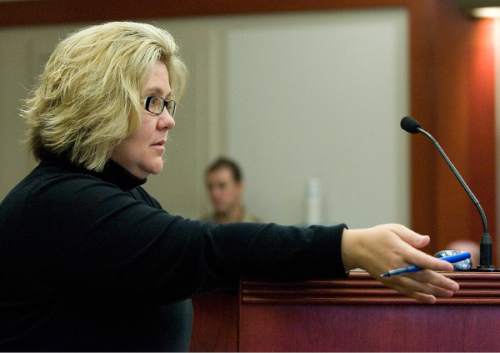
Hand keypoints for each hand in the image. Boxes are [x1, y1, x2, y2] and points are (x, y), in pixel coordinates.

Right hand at [341, 224, 458, 303]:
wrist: (356, 249)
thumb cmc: (377, 236)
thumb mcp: (394, 229)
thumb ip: (412, 236)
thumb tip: (427, 241)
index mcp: (400, 251)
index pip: (422, 260)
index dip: (437, 265)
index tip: (451, 267)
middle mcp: (397, 266)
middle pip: (422, 276)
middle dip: (441, 282)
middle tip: (456, 286)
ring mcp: (393, 276)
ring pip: (417, 287)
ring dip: (434, 291)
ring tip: (448, 293)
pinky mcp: (390, 282)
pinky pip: (407, 292)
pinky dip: (420, 296)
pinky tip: (431, 298)